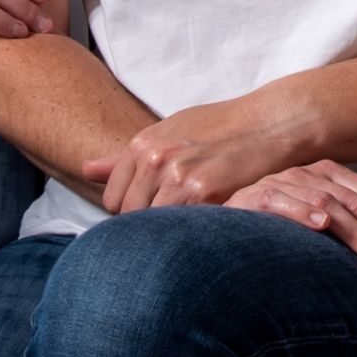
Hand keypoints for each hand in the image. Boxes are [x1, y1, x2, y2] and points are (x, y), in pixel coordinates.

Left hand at [84, 90, 306, 213]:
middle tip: (176, 224)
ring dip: (171, 234)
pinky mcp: (205, 193)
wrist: (270, 122)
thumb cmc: (221, 128)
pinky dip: (193, 234)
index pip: (113, 200)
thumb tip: (86, 170)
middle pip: (131, 218)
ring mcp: (179, 176)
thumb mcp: (171, 131)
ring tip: (192, 228)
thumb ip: (127, 156)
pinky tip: (209, 225)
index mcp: (143, 143)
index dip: (132, 213)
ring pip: (154, 227)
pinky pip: (183, 229)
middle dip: (149, 227)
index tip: (156, 213)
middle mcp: (155, 158)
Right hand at [227, 163, 356, 281]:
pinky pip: (281, 201)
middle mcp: (311, 174)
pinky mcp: (253, 197)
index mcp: (331, 176)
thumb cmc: (275, 233)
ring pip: (331, 204)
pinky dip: (302, 212)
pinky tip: (320, 227)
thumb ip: (351, 235)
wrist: (218, 231)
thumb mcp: (319, 230)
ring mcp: (283, 182)